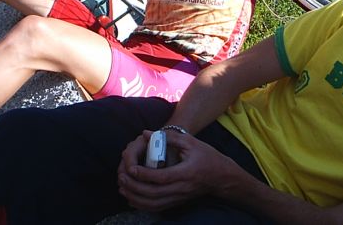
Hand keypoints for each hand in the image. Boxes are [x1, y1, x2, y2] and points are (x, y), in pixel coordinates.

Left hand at [117, 130, 238, 211]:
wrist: (221, 176)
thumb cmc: (206, 156)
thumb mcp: (191, 142)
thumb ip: (169, 137)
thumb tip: (147, 133)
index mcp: (186, 173)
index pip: (162, 177)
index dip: (145, 174)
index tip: (131, 168)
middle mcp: (182, 188)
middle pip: (155, 193)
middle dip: (135, 187)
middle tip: (122, 178)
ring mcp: (180, 198)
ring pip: (154, 204)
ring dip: (136, 198)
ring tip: (123, 189)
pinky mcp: (178, 202)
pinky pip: (158, 208)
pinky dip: (143, 205)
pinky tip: (132, 199)